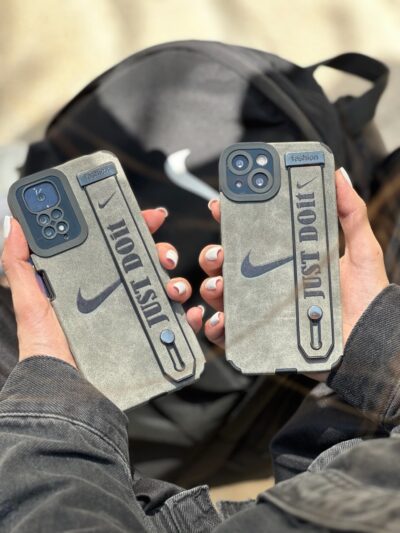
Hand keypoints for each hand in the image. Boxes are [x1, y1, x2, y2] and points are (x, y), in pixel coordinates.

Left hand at [1, 209, 203, 367]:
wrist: (63, 388)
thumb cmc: (46, 346)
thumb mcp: (30, 301)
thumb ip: (19, 263)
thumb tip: (14, 224)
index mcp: (92, 279)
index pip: (117, 244)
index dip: (133, 226)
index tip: (146, 215)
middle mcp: (116, 295)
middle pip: (147, 261)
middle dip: (162, 250)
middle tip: (164, 253)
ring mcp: (134, 316)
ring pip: (166, 288)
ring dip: (178, 282)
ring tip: (171, 288)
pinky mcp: (147, 339)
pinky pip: (176, 323)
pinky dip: (189, 316)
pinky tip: (188, 313)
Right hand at [199, 169, 388, 367]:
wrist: (369, 343)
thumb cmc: (365, 298)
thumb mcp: (361, 250)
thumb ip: (350, 213)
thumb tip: (338, 175)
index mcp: (289, 257)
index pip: (253, 234)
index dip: (234, 217)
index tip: (222, 204)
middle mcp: (271, 281)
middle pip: (230, 263)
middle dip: (214, 253)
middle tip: (219, 251)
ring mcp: (264, 308)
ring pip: (223, 294)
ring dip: (211, 286)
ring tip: (220, 283)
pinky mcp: (262, 335)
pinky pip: (229, 331)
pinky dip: (215, 325)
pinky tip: (220, 318)